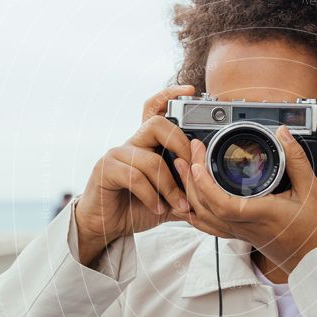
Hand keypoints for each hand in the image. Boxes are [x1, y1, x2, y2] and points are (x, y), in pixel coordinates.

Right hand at [74, 85, 194, 265]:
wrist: (106, 226)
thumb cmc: (136, 208)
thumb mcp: (169, 198)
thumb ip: (186, 189)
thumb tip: (211, 186)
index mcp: (147, 144)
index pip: (155, 109)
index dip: (169, 94)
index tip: (189, 90)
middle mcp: (132, 143)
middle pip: (157, 125)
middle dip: (181, 145)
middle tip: (191, 169)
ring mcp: (117, 154)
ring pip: (151, 159)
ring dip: (171, 186)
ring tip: (180, 206)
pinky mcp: (105, 169)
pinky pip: (136, 176)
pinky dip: (152, 196)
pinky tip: (158, 209)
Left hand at [171, 124, 316, 273]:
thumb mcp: (312, 190)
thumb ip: (296, 160)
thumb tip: (283, 134)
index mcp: (261, 214)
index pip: (223, 204)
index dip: (205, 184)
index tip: (198, 162)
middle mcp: (246, 226)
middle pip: (205, 208)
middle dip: (192, 179)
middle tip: (189, 153)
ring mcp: (241, 233)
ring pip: (204, 219)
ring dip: (189, 193)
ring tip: (184, 169)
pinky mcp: (242, 236)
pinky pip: (210, 227)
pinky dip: (195, 213)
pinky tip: (190, 200)